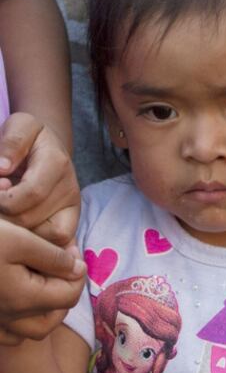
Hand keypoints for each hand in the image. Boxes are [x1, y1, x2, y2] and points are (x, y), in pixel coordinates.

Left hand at [0, 113, 79, 247]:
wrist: (49, 148)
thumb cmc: (30, 139)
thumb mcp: (20, 126)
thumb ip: (12, 142)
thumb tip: (2, 169)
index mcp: (57, 163)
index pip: (31, 193)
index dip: (5, 200)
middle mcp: (69, 188)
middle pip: (31, 219)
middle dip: (5, 218)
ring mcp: (72, 207)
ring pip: (41, 236)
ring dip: (17, 232)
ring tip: (5, 218)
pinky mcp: (70, 221)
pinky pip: (59, 243)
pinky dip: (40, 246)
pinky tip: (24, 242)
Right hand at [0, 219, 84, 344]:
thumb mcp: (20, 239)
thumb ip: (53, 257)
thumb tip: (78, 269)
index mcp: (23, 298)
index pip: (70, 295)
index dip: (77, 270)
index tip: (69, 248)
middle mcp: (7, 317)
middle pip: (53, 317)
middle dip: (64, 291)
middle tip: (60, 264)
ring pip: (30, 331)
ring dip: (45, 310)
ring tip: (43, 280)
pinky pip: (6, 334)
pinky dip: (19, 322)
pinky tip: (19, 294)